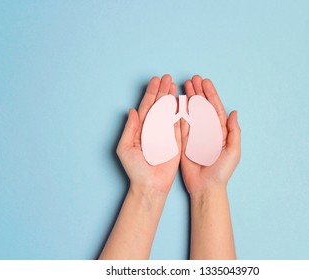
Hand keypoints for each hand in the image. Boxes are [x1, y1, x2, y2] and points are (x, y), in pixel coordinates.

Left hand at [117, 74, 180, 194]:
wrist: (150, 185)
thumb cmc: (135, 170)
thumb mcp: (125, 148)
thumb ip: (129, 129)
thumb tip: (131, 110)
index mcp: (141, 129)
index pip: (147, 106)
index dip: (151, 93)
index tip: (156, 81)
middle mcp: (153, 129)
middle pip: (159, 105)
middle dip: (163, 91)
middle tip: (167, 77)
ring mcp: (165, 134)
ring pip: (169, 112)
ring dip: (172, 98)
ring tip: (174, 85)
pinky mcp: (176, 141)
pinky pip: (179, 124)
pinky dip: (181, 112)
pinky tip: (182, 101)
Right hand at [181, 75, 240, 196]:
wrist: (206, 187)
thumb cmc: (221, 171)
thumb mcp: (233, 151)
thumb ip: (234, 131)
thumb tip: (234, 112)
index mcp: (220, 131)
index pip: (215, 108)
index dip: (210, 94)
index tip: (205, 82)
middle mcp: (207, 130)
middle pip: (202, 106)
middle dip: (198, 92)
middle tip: (192, 79)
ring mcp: (195, 135)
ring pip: (191, 112)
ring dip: (188, 98)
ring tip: (184, 85)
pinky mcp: (184, 141)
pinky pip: (181, 123)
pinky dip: (179, 112)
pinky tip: (177, 101)